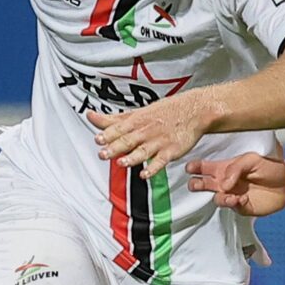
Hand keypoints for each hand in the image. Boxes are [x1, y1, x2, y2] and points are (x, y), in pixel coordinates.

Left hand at [87, 93, 215, 177]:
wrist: (194, 110)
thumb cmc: (164, 112)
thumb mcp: (138, 113)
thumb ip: (113, 119)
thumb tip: (91, 117)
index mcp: (137, 121)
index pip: (119, 128)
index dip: (108, 134)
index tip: (98, 139)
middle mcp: (146, 131)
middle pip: (128, 140)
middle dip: (115, 147)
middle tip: (103, 154)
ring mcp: (159, 141)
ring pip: (143, 151)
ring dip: (132, 158)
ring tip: (121, 163)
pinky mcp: (171, 151)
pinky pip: (161, 161)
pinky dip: (153, 168)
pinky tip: (144, 174)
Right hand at [186, 152, 284, 216]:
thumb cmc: (270, 166)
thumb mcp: (252, 160)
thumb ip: (236, 168)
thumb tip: (223, 185)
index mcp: (225, 167)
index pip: (205, 167)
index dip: (195, 167)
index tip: (189, 168)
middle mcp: (225, 181)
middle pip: (203, 184)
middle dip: (196, 185)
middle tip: (196, 184)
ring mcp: (231, 194)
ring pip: (216, 198)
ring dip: (220, 198)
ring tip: (231, 196)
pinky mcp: (240, 206)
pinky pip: (231, 206)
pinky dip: (234, 203)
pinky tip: (242, 198)